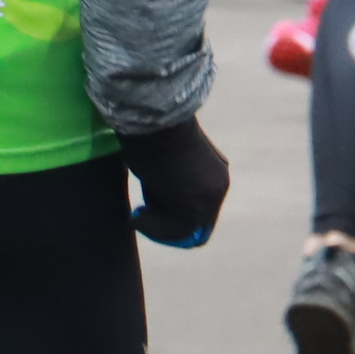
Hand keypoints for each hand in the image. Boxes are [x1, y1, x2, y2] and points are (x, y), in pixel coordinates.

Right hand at [118, 114, 228, 248]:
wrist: (155, 121)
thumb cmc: (156, 131)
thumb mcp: (170, 159)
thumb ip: (174, 180)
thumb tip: (159, 197)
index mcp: (217, 172)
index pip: (204, 210)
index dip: (178, 218)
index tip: (153, 213)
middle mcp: (219, 188)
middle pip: (195, 225)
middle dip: (167, 227)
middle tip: (141, 215)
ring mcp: (208, 201)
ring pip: (180, 231)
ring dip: (155, 227)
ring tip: (136, 213)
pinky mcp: (192, 210)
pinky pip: (169, 232)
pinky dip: (149, 228)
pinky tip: (135, 214)